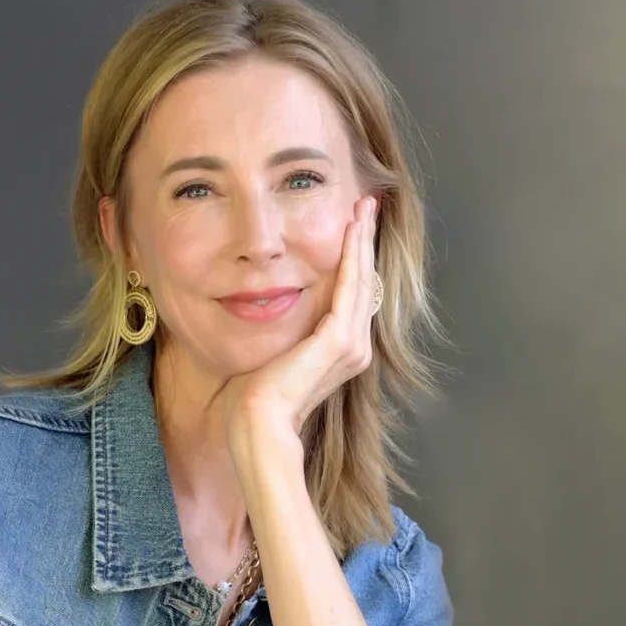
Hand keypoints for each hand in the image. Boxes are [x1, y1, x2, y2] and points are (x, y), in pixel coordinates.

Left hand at [220, 193, 380, 468]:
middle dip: (366, 241)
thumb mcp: (277, 353)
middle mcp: (355, 349)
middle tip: (368, 203)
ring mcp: (351, 346)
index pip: (354, 295)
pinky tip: (352, 230)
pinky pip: (350, 287)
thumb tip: (270, 304)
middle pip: (365, 282)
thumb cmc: (257, 398)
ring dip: (363, 240)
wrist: (259, 422)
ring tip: (365, 208)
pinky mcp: (339, 341)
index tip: (357, 226)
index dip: (358, 259)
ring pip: (362, 280)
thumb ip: (288, 331)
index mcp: (342, 352)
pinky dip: (353, 256)